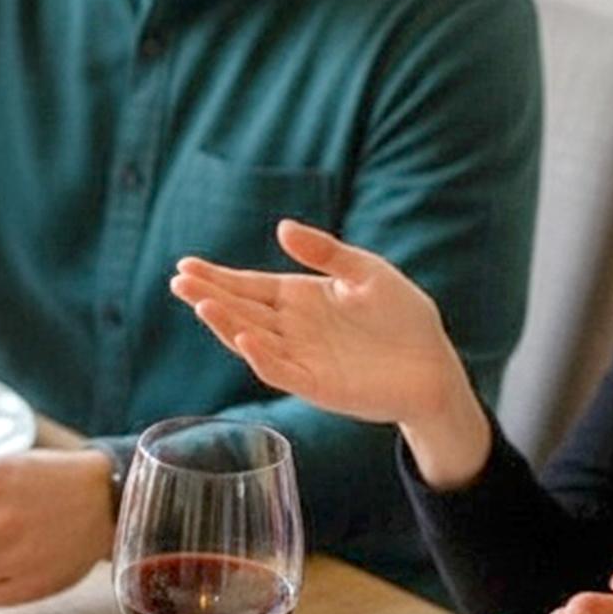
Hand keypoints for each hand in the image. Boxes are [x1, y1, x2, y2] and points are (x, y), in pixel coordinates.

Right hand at [172, 220, 489, 484]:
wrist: (434, 365)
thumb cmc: (402, 316)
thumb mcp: (365, 271)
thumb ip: (325, 252)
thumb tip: (282, 227)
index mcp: (300, 298)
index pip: (248, 286)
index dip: (217, 277)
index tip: (185, 265)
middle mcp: (292, 329)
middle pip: (241, 311)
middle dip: (209, 295)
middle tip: (178, 280)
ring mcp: (302, 358)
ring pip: (252, 340)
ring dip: (226, 325)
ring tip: (201, 303)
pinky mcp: (318, 386)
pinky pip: (282, 371)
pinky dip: (261, 357)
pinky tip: (244, 339)